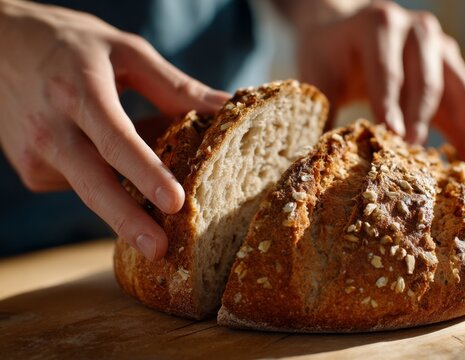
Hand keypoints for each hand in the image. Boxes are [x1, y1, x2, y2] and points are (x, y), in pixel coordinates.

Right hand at [0, 0, 228, 259]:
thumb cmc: (71, 44)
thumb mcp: (125, 51)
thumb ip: (174, 85)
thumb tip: (226, 108)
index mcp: (78, 91)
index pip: (115, 139)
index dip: (146, 172)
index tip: (175, 202)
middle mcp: (51, 128)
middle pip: (93, 183)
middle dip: (128, 222)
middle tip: (161, 251)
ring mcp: (35, 155)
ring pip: (91, 191)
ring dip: (129, 208)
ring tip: (163, 223)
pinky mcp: (32, 171)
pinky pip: (82, 184)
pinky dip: (111, 184)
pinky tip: (121, 170)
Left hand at [295, 0, 464, 177]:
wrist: (346, 31)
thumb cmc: (330, 55)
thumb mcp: (316, 75)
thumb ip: (318, 112)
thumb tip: (313, 162)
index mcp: (379, 25)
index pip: (387, 71)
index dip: (391, 106)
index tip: (394, 137)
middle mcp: (418, 32)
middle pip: (429, 83)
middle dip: (426, 126)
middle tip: (422, 167)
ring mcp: (442, 50)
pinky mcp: (454, 72)